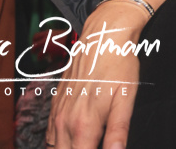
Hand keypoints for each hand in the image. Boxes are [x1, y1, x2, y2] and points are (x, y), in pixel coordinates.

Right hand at [46, 2, 147, 148]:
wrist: (101, 38)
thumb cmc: (118, 66)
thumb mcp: (126, 98)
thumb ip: (119, 130)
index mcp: (84, 125)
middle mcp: (65, 123)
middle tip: (94, 145)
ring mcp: (57, 114)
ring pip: (54, 148)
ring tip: (86, 144)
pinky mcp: (54, 105)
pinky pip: (49, 135)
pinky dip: (58, 144)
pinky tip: (73, 141)